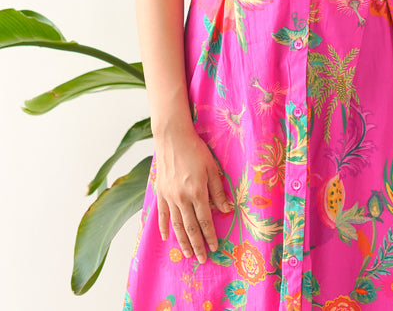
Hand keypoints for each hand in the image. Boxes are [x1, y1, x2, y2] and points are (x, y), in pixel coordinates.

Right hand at [155, 125, 233, 262]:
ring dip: (182, 241)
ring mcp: (169, 196)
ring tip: (187, 254)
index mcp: (197, 191)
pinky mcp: (160, 192)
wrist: (172, 138)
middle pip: (190, 227)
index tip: (215, 248)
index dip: (210, 235)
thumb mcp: (212, 168)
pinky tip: (167, 238)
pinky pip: (162, 215)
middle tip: (202, 259)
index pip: (205, 220)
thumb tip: (227, 209)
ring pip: (176, 225)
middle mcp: (182, 198)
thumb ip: (218, 191)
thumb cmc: (196, 150)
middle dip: (197, 245)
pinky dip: (164, 227)